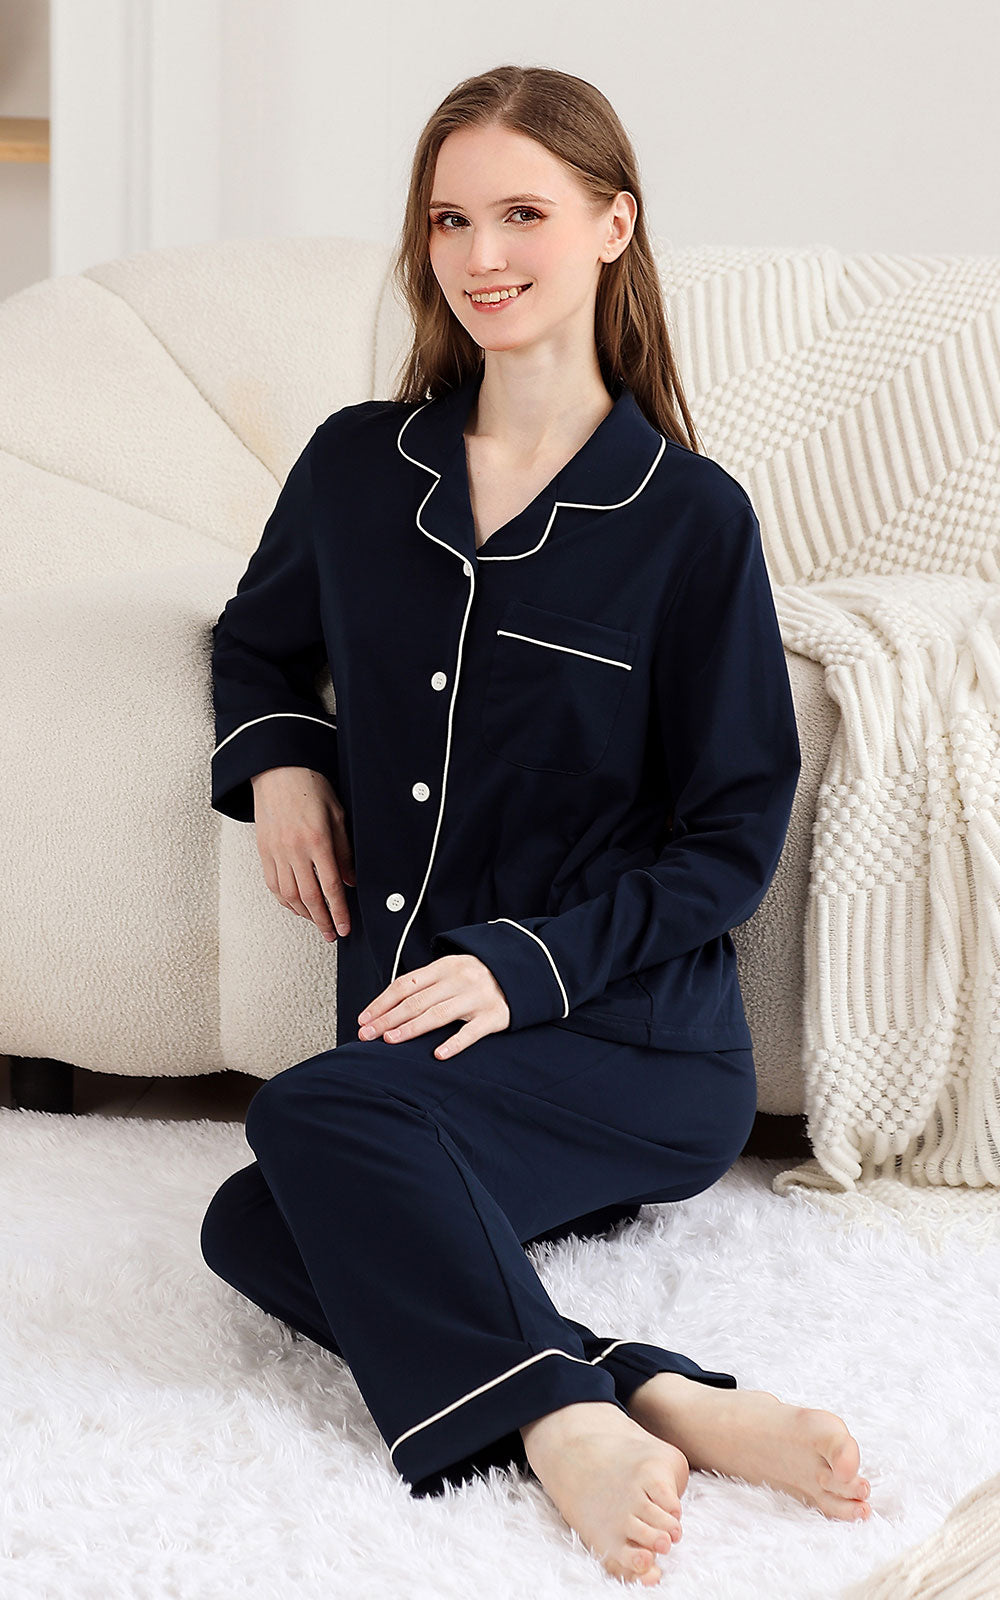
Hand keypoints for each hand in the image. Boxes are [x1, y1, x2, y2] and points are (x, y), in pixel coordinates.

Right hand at [250, 767, 355, 939]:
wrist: (277, 771)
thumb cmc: (310, 787)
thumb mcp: (337, 815)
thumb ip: (344, 850)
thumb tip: (350, 881)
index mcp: (317, 841)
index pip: (330, 886)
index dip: (339, 911)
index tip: (345, 927)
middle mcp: (294, 850)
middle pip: (309, 897)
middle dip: (322, 920)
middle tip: (332, 934)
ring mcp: (276, 852)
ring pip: (289, 895)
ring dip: (304, 914)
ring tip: (317, 923)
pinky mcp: (263, 851)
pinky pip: (273, 884)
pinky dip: (285, 900)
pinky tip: (295, 907)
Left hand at [357, 953, 510, 1057]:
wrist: (523, 970)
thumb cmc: (478, 976)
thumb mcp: (452, 970)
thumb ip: (426, 984)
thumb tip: (388, 1005)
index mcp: (444, 966)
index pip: (405, 985)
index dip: (382, 1002)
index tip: (364, 1018)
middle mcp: (459, 980)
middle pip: (416, 1001)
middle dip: (387, 1019)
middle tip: (367, 1034)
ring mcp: (477, 997)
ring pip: (438, 1014)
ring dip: (411, 1028)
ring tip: (390, 1040)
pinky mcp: (495, 1016)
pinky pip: (472, 1032)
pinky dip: (455, 1043)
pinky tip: (439, 1054)